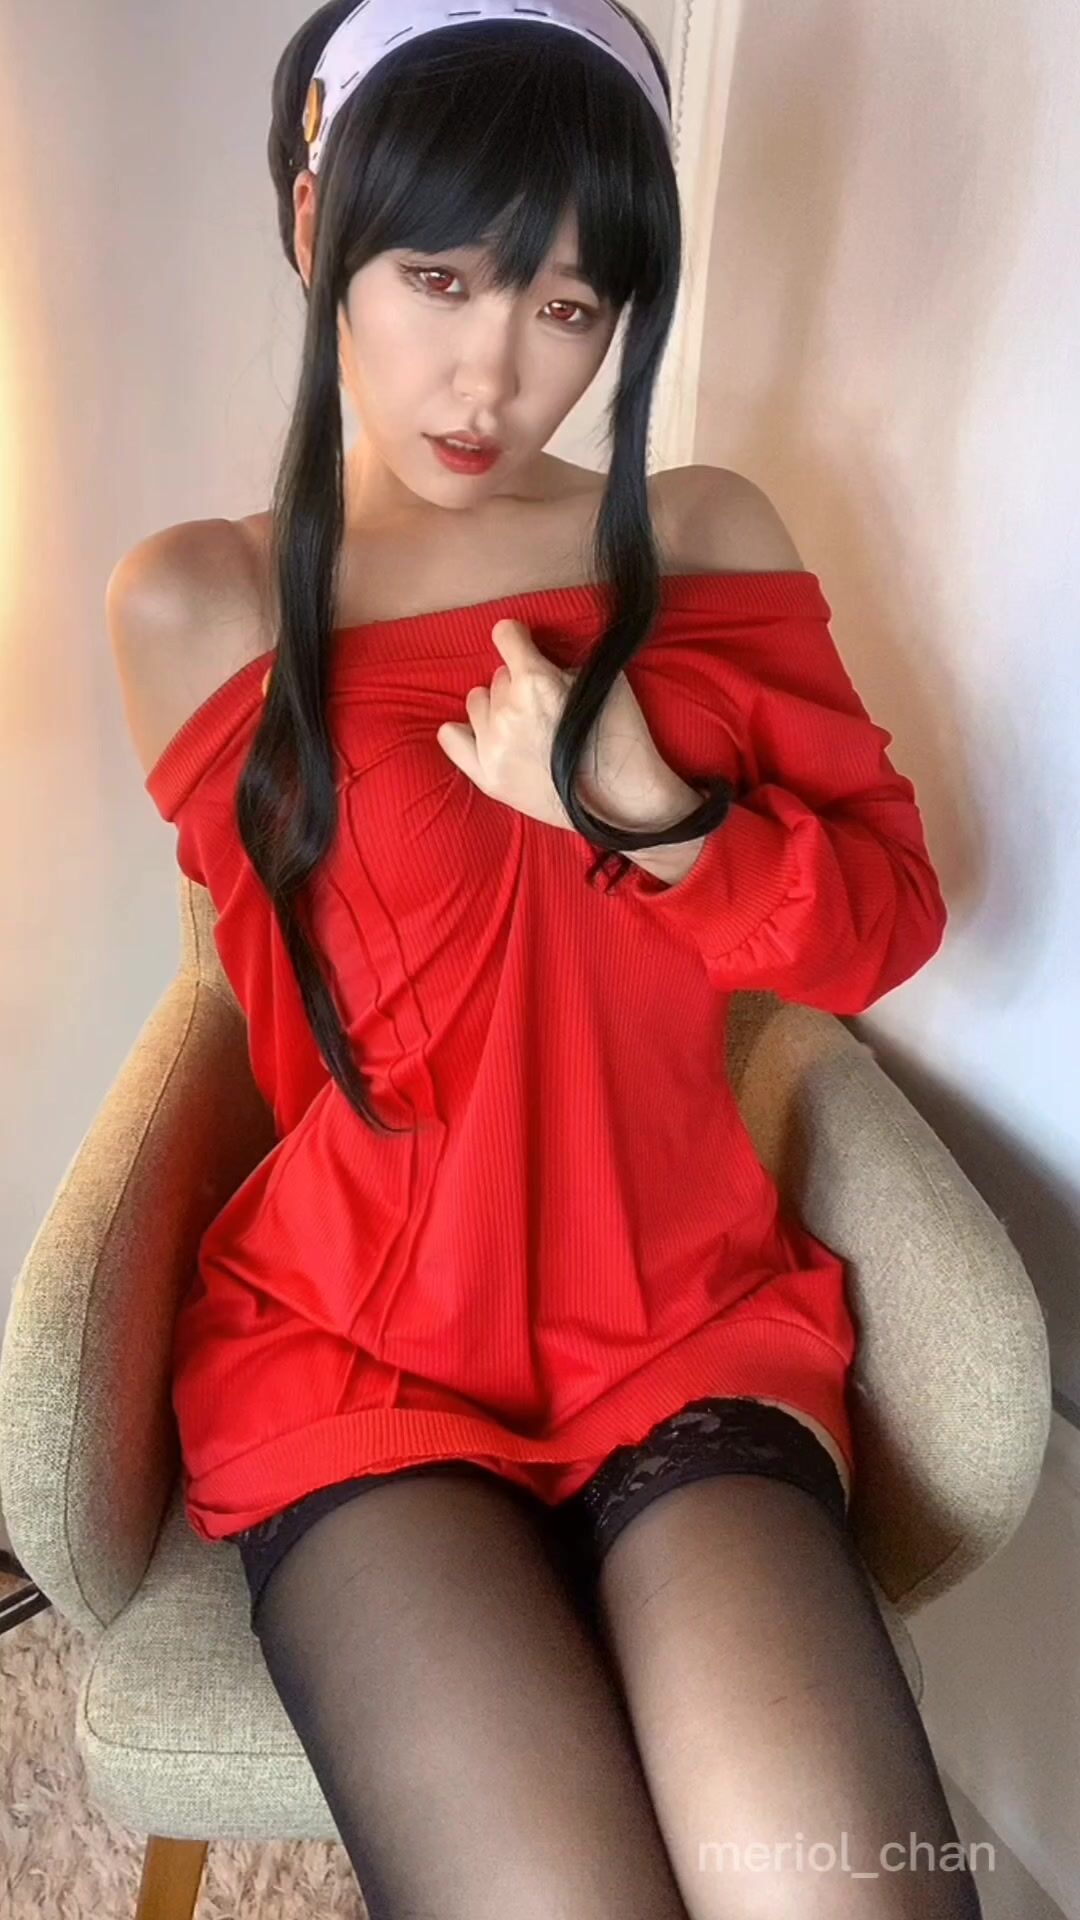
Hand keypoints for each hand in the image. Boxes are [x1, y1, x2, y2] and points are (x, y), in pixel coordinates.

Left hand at [435, 618, 688, 835]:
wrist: (623, 803)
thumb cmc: (622, 738)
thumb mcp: (602, 682)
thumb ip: (562, 664)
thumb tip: (539, 658)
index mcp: (535, 681)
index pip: (505, 634)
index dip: (520, 638)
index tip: (527, 646)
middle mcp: (506, 710)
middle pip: (498, 675)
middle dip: (518, 682)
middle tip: (543, 704)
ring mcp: (492, 746)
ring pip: (476, 702)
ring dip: (496, 706)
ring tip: (523, 724)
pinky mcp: (487, 777)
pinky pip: (451, 739)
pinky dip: (466, 731)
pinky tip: (486, 735)